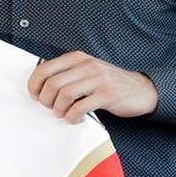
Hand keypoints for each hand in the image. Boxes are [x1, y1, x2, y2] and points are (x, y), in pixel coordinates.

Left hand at [26, 51, 158, 122]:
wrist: (141, 90)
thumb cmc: (109, 83)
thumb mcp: (87, 71)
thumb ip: (68, 74)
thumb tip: (41, 86)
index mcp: (78, 58)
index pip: (45, 68)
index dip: (34, 85)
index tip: (35, 96)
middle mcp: (87, 65)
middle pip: (52, 83)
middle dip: (46, 100)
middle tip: (51, 108)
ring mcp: (98, 79)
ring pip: (64, 95)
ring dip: (58, 110)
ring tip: (63, 114)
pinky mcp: (107, 95)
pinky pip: (80, 108)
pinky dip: (72, 117)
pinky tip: (76, 118)